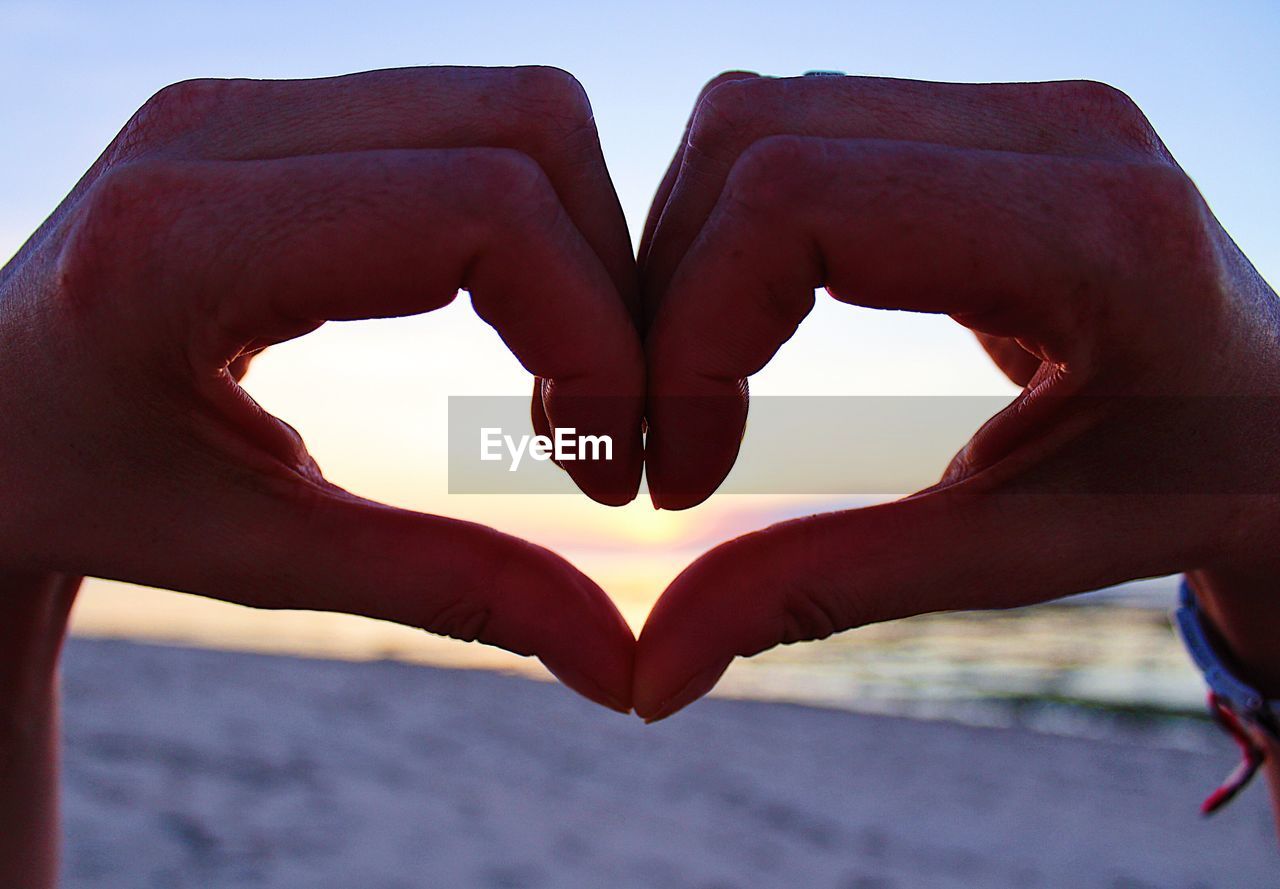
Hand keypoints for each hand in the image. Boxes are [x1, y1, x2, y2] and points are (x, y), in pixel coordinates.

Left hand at [0, 66, 645, 708]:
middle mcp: (221, 125)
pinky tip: (522, 326)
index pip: (483, 211)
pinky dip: (539, 225)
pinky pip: (475, 126)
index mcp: (184, 238)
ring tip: (568, 382)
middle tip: (609, 422)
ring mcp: (255, 97)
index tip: (610, 463)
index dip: (595, 333)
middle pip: (529, 128)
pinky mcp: (288, 107)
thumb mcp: (257, 557)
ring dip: (586, 248)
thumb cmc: (79, 496)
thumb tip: (616, 666)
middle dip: (614, 283)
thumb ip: (448, 592)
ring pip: (519, 110)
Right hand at [633, 72, 1279, 746]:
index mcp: (1091, 230)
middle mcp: (1056, 126)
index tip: (675, 472)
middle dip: (662, 294)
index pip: (796, 205)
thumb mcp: (1012, 554)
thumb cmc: (1182, 492)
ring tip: (693, 388)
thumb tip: (655, 673)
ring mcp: (1016, 103)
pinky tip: (743, 330)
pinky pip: (796, 132)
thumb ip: (827, 591)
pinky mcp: (975, 115)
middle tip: (659, 432)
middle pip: (752, 138)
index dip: (688, 336)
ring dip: (683, 258)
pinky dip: (728, 232)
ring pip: (755, 120)